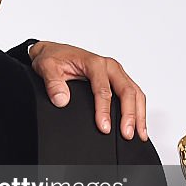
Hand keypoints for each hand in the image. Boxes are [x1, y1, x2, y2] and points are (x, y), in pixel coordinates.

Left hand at [27, 41, 147, 140]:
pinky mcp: (118, 78)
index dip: (104, 110)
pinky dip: (139, 109)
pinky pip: (134, 92)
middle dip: (129, 114)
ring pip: (135, 92)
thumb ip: (53, 83)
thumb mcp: (46, 67)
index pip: (103, 90)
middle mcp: (109, 66)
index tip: (104, 127)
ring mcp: (116, 72)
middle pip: (127, 91)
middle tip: (126, 134)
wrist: (54, 51)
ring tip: (139, 134)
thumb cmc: (53, 58)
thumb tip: (61, 100)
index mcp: (94, 63)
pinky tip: (139, 124)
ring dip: (139, 114)